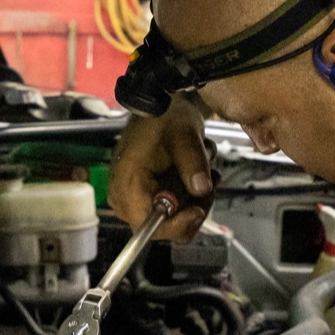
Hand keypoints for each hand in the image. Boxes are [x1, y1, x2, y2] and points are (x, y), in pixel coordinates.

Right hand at [108, 93, 211, 241]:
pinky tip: (196, 176)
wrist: (160, 106)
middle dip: (192, 209)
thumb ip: (193, 163)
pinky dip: (188, 197)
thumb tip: (202, 190)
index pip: (150, 227)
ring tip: (207, 174)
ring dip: (194, 201)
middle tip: (210, 183)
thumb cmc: (165, 117)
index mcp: (127, 185)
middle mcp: (124, 198)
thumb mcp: (184, 136)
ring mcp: (133, 199)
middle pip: (163, 227)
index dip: (178, 224)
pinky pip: (170, 211)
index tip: (199, 207)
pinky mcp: (144, 196)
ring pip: (171, 221)